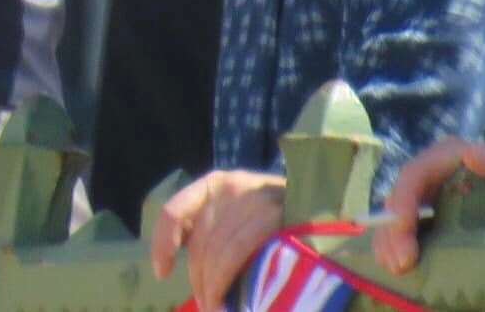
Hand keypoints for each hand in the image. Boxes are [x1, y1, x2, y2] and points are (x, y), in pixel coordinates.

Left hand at [150, 168, 285, 311]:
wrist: (321, 223)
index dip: (164, 243)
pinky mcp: (276, 214)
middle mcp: (235, 186)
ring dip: (213, 287)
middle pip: (201, 241)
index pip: (176, 210)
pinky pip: (237, 251)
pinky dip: (226, 281)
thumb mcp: (236, 221)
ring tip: (217, 306)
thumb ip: (211, 233)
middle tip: (208, 303)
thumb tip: (168, 267)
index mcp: (217, 185)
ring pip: (218, 251)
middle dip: (200, 279)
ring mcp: (257, 198)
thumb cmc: (272, 228)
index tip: (163, 273)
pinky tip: (228, 302)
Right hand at [372, 138, 484, 275]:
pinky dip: (393, 249)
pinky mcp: (423, 222)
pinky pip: (398, 233)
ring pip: (393, 216)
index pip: (417, 172)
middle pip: (400, 197)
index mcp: (449, 157)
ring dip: (389, 243)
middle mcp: (431, 174)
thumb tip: (469, 154)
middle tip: (402, 262)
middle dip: (394, 230)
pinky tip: (398, 268)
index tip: (403, 226)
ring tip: (399, 269)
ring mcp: (425, 199)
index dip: (404, 198)